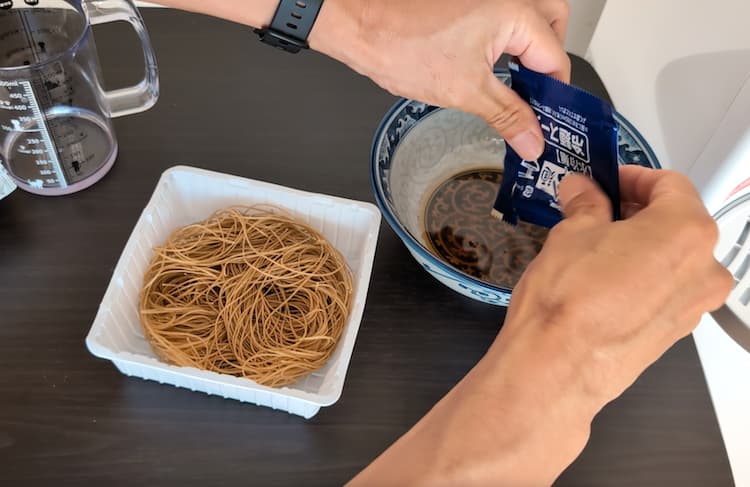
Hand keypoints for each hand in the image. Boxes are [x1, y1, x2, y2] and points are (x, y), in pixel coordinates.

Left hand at [310, 0, 570, 159]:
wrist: (360, 25)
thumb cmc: (401, 46)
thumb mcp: (465, 92)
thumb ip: (508, 116)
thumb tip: (533, 141)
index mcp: (516, 13)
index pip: (555, 59)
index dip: (553, 95)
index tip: (546, 121)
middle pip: (551, 26)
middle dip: (546, 62)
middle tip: (534, 96)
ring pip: (528, 17)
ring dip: (528, 48)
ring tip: (515, 83)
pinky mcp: (470, 0)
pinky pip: (503, 14)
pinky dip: (505, 37)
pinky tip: (490, 63)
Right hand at [348, 167, 732, 485]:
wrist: (556, 366)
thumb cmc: (567, 303)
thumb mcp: (571, 233)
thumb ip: (585, 203)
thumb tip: (582, 191)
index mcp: (686, 231)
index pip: (669, 184)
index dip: (633, 176)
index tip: (608, 179)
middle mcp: (702, 269)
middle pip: (676, 222)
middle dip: (635, 210)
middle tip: (597, 207)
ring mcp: (692, 305)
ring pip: (671, 258)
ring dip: (638, 244)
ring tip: (594, 244)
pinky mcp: (673, 332)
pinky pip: (663, 290)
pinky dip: (639, 276)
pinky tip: (602, 277)